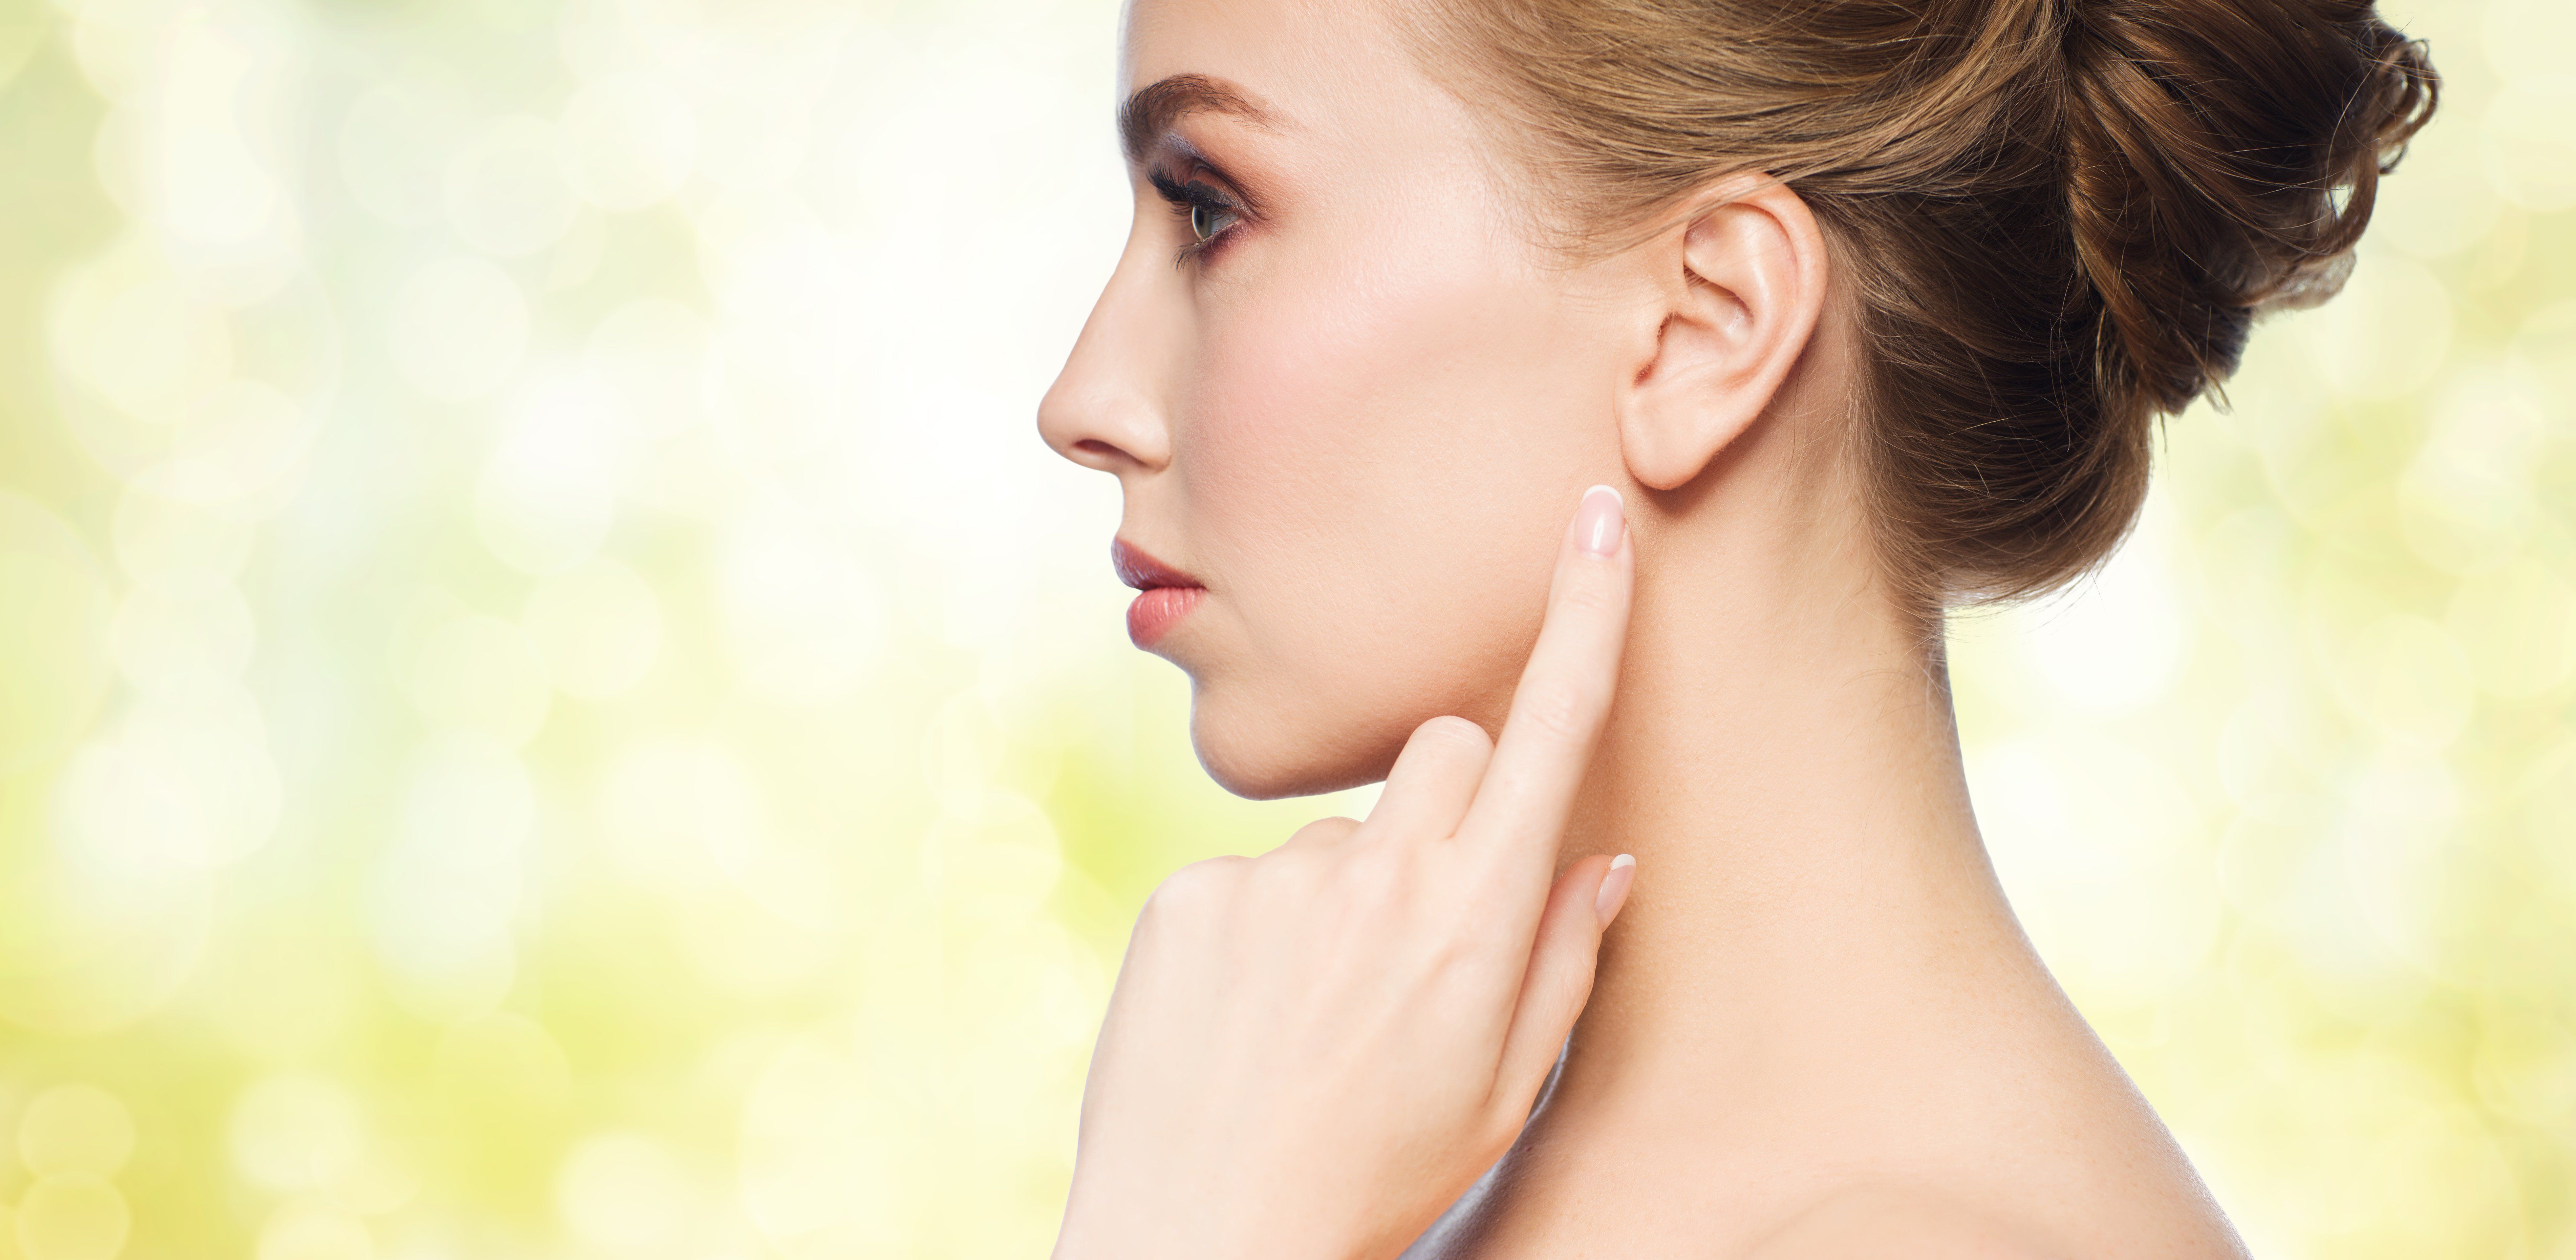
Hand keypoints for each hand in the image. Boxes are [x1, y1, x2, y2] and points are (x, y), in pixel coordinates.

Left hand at [1054, 485, 1639, 1259]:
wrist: (1201, 1241)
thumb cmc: (1371, 1177)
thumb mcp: (1501, 1092)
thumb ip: (1560, 961)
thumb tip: (1603, 858)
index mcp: (1473, 923)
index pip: (1546, 733)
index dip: (1580, 617)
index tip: (1591, 515)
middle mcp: (1377, 880)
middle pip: (1442, 749)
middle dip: (1454, 798)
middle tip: (1426, 918)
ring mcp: (1273, 881)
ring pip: (1342, 836)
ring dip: (1344, 896)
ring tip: (1312, 1015)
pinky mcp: (1187, 897)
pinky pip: (1248, 878)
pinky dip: (1258, 933)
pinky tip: (1244, 1020)